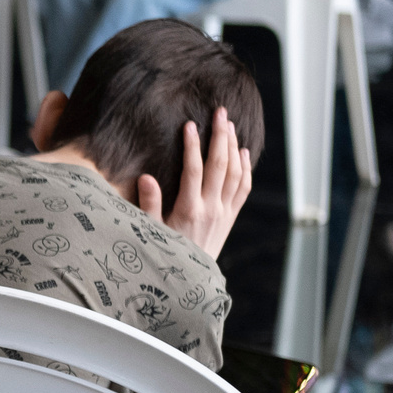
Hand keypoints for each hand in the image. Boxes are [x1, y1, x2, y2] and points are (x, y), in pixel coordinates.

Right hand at [136, 108, 253, 259]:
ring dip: (234, 146)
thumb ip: (149, 204)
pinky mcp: (231, 216)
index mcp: (189, 210)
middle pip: (221, 164)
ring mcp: (225, 212)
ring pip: (236, 172)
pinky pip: (244, 188)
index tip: (190, 124)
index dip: (192, 145)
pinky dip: (246, 167)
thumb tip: (146, 177)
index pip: (193, 169)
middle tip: (220, 113)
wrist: (191, 279)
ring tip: (230, 125)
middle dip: (221, 136)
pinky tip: (243, 151)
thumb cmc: (166, 252)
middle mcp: (211, 208)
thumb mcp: (151, 231)